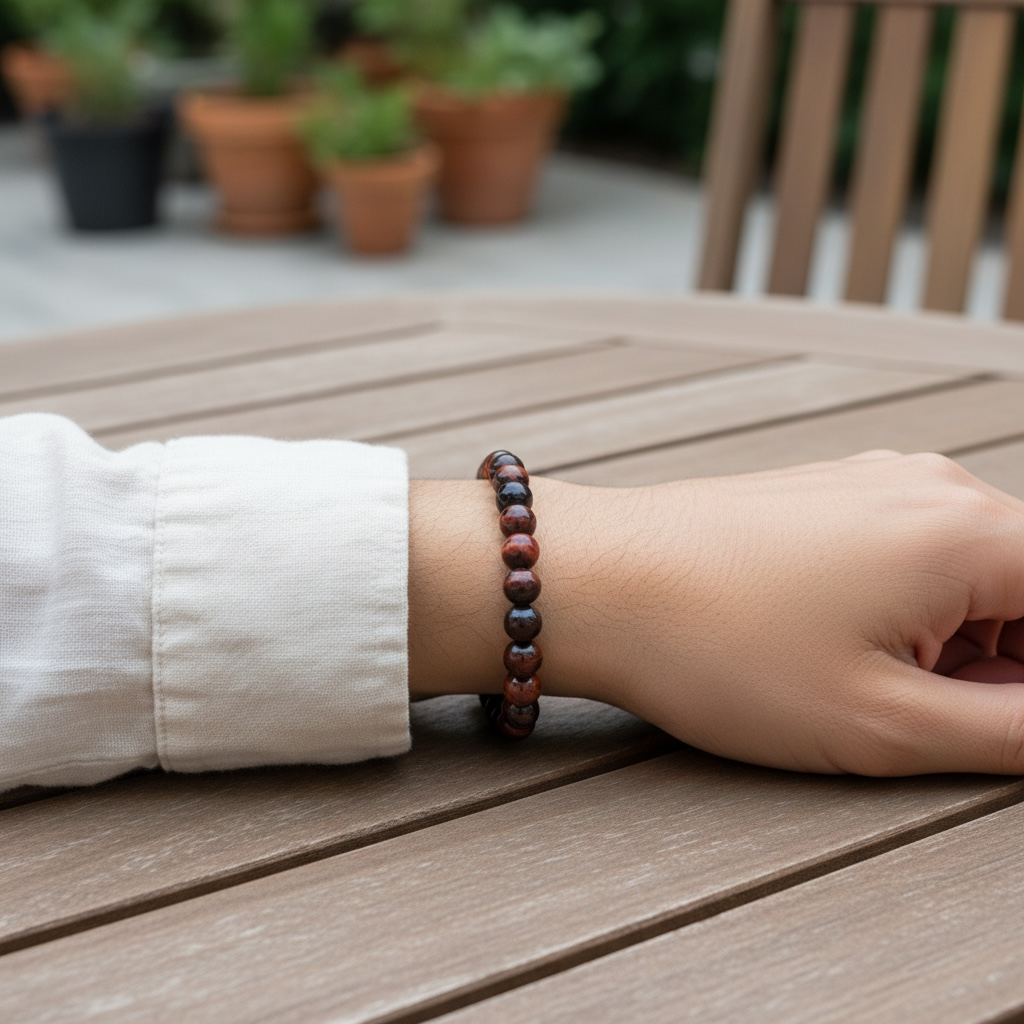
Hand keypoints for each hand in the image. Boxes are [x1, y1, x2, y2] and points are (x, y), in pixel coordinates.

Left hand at [408, 453, 1023, 775]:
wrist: (593, 580)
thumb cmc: (718, 650)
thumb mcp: (887, 723)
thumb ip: (1017, 730)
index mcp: (972, 531)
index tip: (974, 715)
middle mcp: (932, 485)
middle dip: (1005, 667)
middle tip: (920, 718)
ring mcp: (872, 482)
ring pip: (968, 576)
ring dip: (955, 644)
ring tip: (861, 686)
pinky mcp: (825, 496)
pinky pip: (907, 556)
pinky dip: (905, 612)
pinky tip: (830, 646)